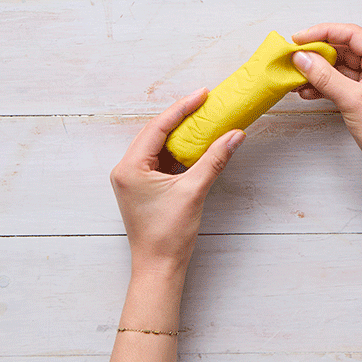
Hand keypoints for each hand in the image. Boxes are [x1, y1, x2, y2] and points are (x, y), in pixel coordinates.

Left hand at [109, 88, 244, 273]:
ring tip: (202, 117)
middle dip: (180, 116)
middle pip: (155, 132)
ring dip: (179, 133)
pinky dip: (178, 150)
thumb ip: (215, 159)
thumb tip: (234, 135)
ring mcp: (133, 179)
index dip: (181, 108)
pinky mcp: (142, 187)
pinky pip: (160, 159)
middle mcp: (126, 170)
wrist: (159, 267)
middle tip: (204, 101)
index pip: (158, 127)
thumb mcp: (194, 191)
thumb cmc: (168, 234)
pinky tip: (195, 143)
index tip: (202, 94)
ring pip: (157, 145)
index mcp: (130, 167)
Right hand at [291, 23, 361, 187]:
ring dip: (318, 71)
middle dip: (318, 54)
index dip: (322, 33)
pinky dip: (325, 85)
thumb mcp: (353, 100)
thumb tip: (301, 57)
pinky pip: (343, 82)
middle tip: (293, 58)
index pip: (351, 34)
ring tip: (295, 77)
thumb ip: (325, 76)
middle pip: (345, 49)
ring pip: (341, 66)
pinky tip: (307, 91)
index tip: (298, 39)